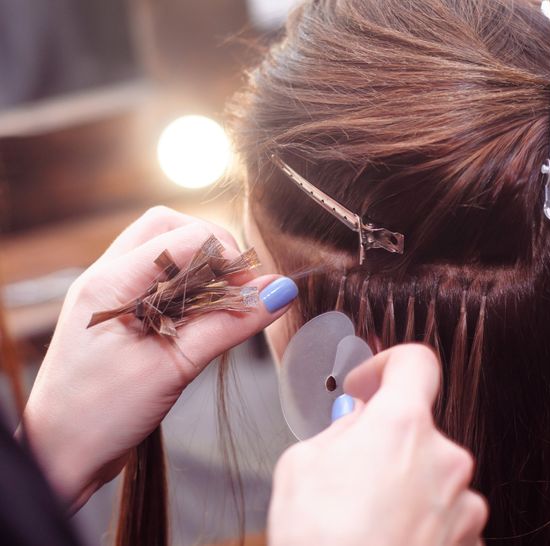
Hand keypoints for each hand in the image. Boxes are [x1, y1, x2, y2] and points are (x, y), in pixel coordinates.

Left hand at [20, 206, 296, 511]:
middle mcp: (106, 277)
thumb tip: (279, 292)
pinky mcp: (120, 312)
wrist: (59, 456)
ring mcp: (110, 293)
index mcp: (110, 283)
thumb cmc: (100, 417)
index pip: (184, 237)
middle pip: (170, 228)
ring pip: (165, 249)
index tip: (252, 290)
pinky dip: (189, 289)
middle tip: (239, 288)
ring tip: (222, 306)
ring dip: (201, 269)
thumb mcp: (174, 368)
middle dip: (213, 249)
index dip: (226, 256)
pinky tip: (203, 318)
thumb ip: (228, 325)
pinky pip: (160, 279)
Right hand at [268, 344, 487, 545]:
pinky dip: (421, 526)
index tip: (368, 386)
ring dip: (406, 489)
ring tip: (364, 521)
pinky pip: (445, 519)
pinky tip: (387, 542)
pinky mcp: (469, 541)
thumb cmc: (318, 542)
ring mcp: (462, 504)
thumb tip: (358, 424)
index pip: (416, 363)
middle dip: (387, 445)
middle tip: (349, 475)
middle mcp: (444, 458)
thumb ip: (341, 431)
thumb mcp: (301, 466)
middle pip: (419, 430)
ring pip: (433, 478)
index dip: (388, 366)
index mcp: (403, 425)